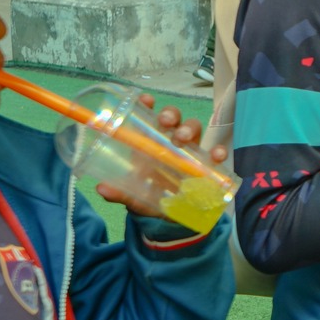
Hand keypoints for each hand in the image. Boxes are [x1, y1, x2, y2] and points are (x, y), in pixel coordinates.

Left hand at [94, 94, 207, 215]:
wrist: (171, 219)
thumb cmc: (149, 199)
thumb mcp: (133, 198)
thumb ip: (119, 194)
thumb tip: (101, 188)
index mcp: (150, 143)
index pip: (149, 117)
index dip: (147, 104)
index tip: (146, 100)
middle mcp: (170, 142)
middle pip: (174, 118)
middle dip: (171, 114)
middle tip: (165, 122)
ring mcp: (189, 152)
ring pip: (194, 129)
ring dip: (189, 128)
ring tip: (182, 138)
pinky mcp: (205, 166)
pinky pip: (214, 154)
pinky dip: (218, 152)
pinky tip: (217, 156)